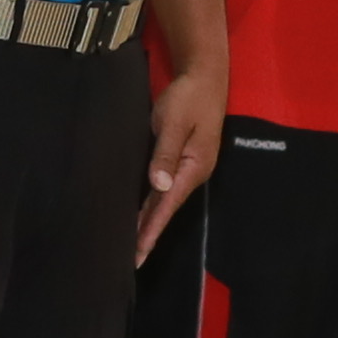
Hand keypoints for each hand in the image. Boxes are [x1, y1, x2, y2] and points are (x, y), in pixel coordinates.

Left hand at [134, 71, 225, 261]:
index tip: (139, 253)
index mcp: (193, 168)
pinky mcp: (182, 160)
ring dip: (150, 220)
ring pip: (165, 200)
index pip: (168, 206)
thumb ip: (165, 154)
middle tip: (132, 259)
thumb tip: (159, 186)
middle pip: (167, 209)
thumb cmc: (189, 98)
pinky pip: (164, 187)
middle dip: (150, 233)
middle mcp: (192, 173)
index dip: (152, 230)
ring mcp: (189, 168)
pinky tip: (141, 212)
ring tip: (133, 243)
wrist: (205, 77)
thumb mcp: (175, 123)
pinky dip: (152, 203)